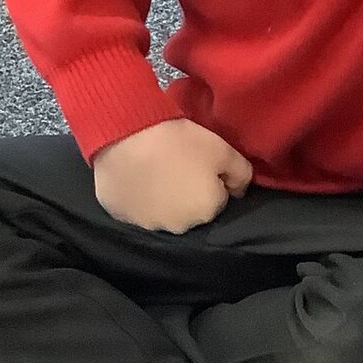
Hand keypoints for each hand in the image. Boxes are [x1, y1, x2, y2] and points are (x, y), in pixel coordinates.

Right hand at [93, 118, 252, 232]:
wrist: (126, 135)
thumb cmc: (179, 142)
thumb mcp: (224, 150)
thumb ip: (241, 174)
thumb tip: (239, 191)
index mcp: (207, 212)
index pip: (219, 198)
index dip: (211, 178)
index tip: (200, 162)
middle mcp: (180, 226)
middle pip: (192, 209)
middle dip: (189, 192)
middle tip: (177, 165)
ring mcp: (148, 224)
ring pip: (164, 212)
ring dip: (164, 198)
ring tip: (155, 171)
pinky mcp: (121, 217)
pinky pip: (136, 209)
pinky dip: (138, 198)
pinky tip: (135, 177)